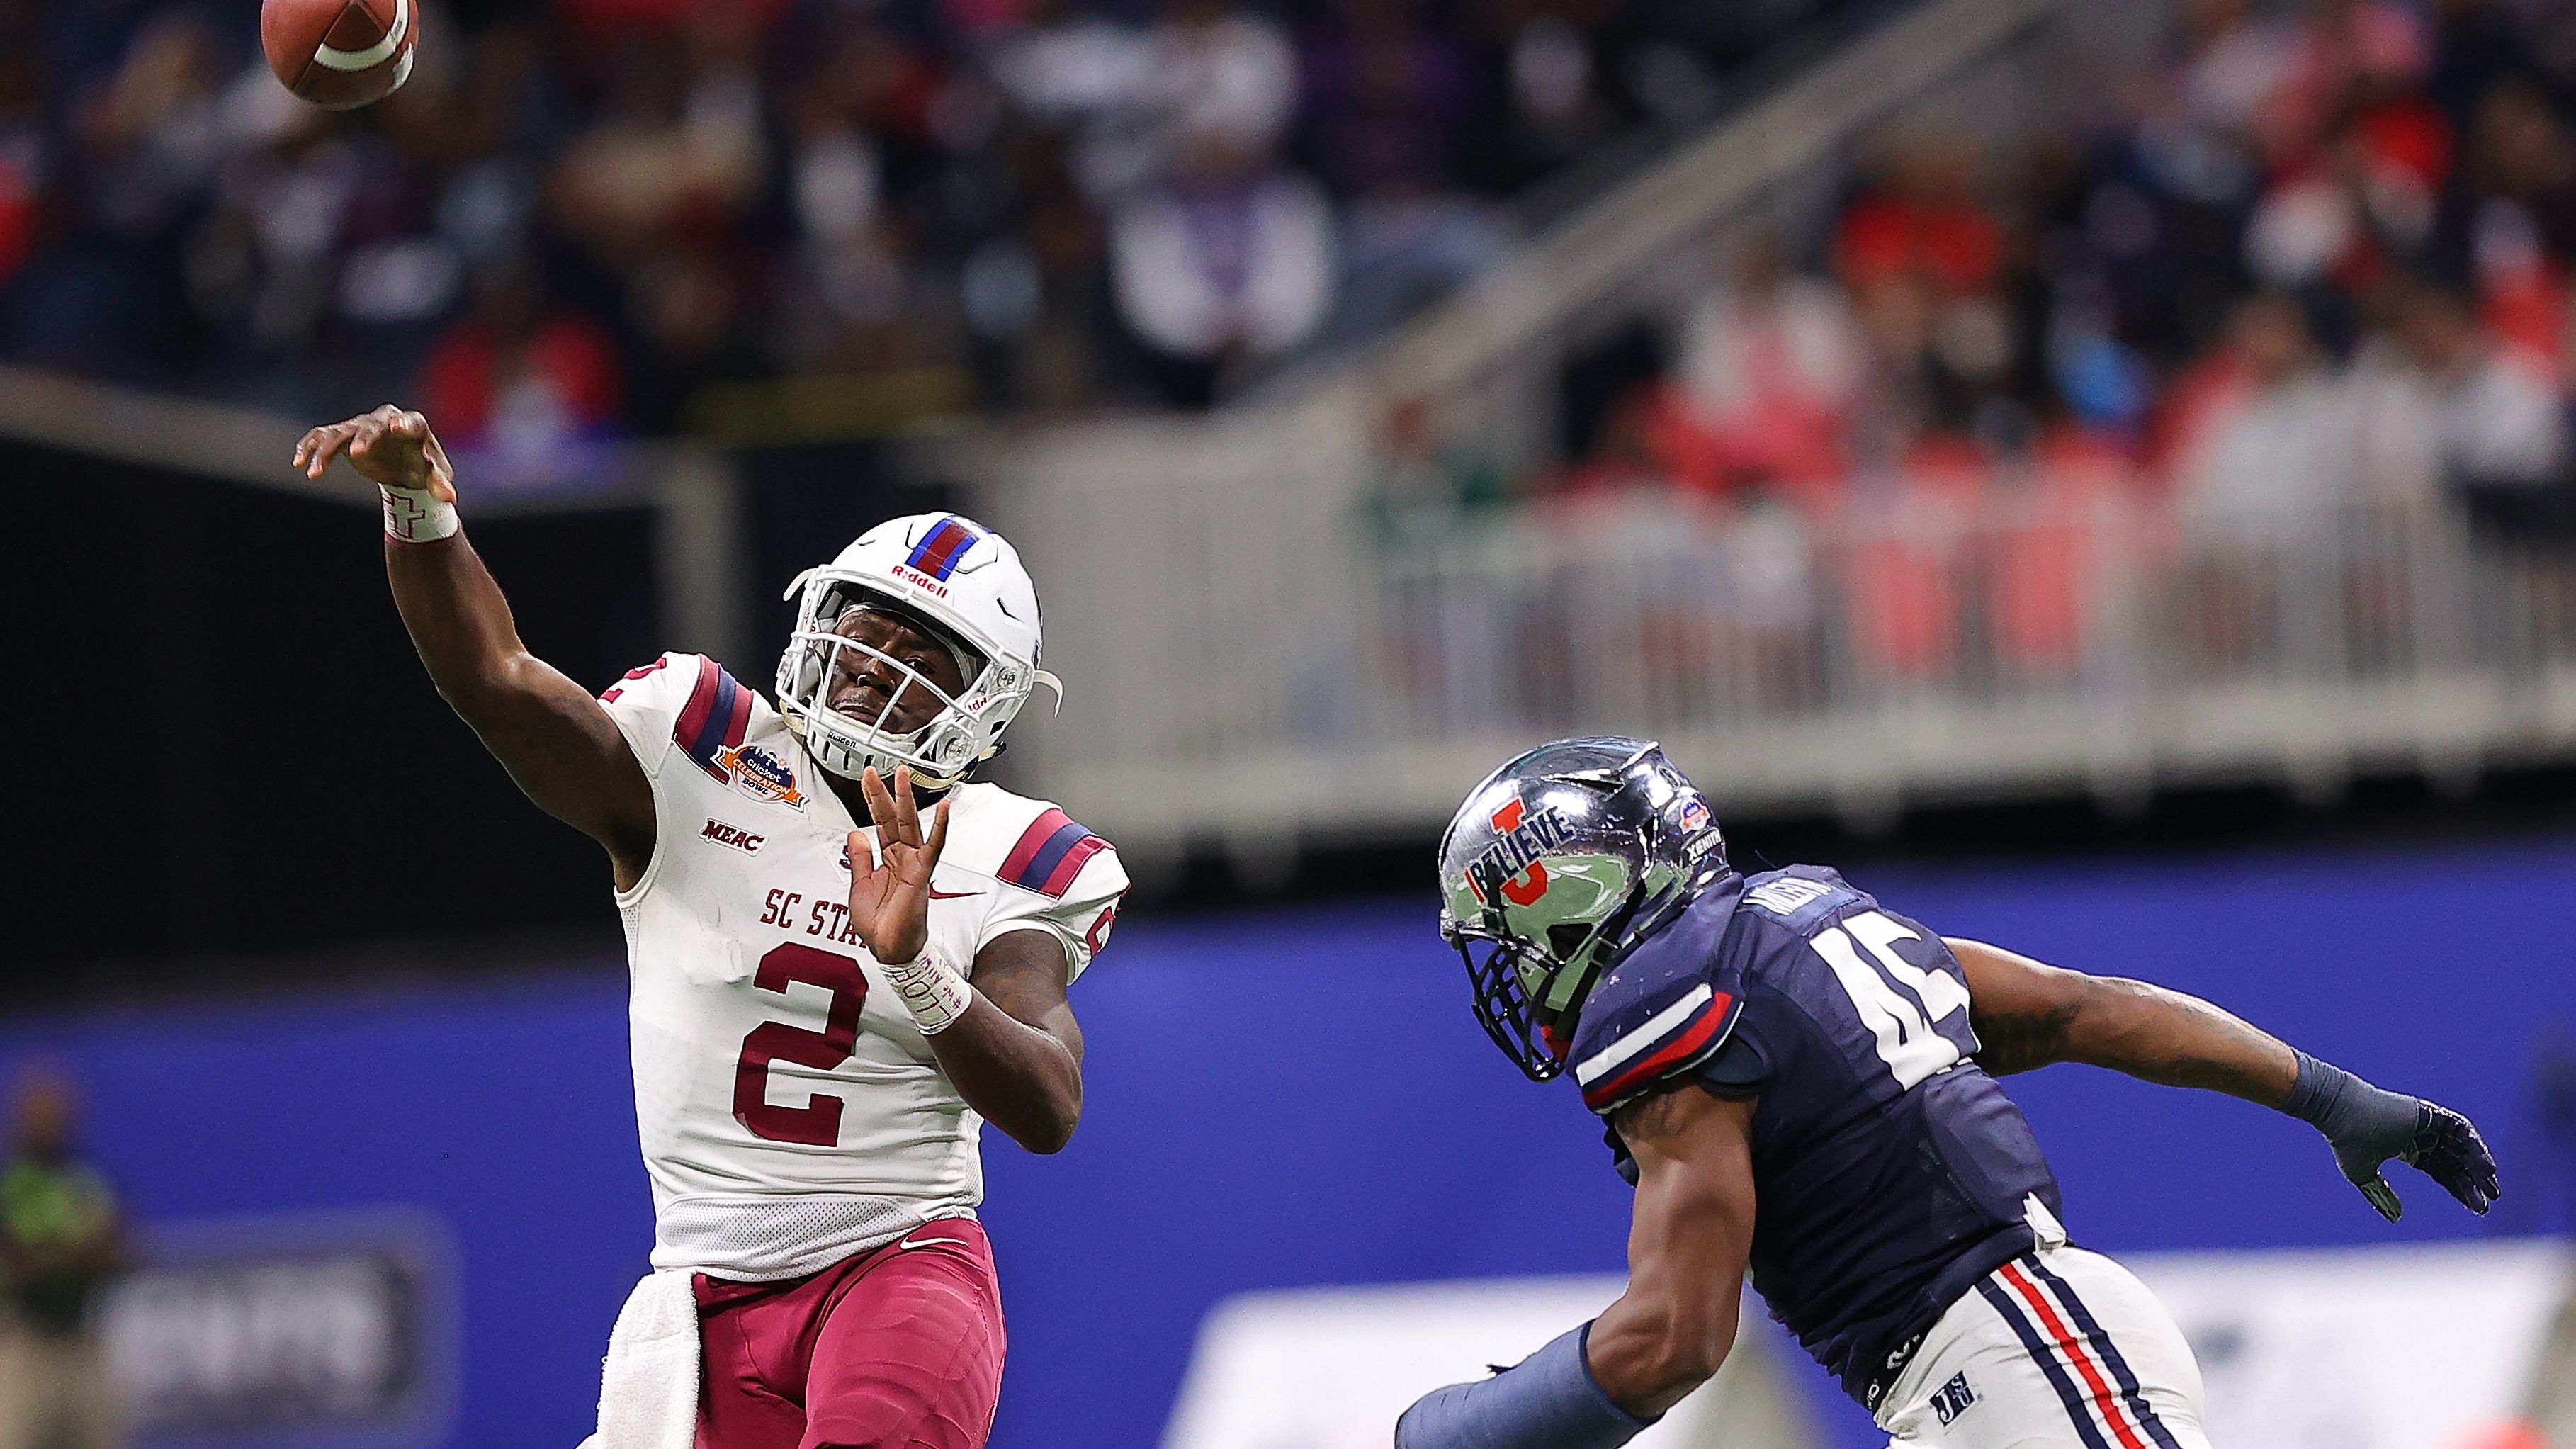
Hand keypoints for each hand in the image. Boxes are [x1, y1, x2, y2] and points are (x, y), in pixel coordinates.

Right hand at [293, 405, 455, 500]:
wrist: (404, 466)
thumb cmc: (423, 468)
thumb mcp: (434, 476)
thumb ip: (439, 483)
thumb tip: (450, 499)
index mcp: (413, 426)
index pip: (410, 422)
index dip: (405, 423)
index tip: (397, 427)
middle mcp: (385, 420)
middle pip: (371, 426)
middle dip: (364, 438)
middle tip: (356, 454)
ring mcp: (361, 426)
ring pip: (339, 432)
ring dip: (325, 451)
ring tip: (314, 473)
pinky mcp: (344, 435)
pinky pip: (321, 436)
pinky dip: (309, 447)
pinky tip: (298, 463)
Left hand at [846, 766, 951, 965]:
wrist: (891, 948)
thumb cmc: (880, 924)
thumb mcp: (859, 886)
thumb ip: (859, 858)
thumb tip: (855, 834)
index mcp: (887, 859)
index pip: (879, 823)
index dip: (872, 800)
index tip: (867, 779)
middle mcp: (902, 857)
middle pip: (893, 817)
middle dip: (884, 793)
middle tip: (877, 770)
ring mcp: (914, 863)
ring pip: (911, 824)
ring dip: (907, 799)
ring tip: (904, 775)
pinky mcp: (922, 873)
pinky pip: (933, 846)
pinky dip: (940, 826)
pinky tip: (944, 808)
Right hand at [2317, 1085, 2500, 1222]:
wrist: (2340, 1113)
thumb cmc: (2346, 1142)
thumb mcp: (2363, 1175)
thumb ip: (2381, 1194)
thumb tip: (2398, 1217)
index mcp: (2407, 1148)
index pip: (2441, 1171)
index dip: (2458, 1188)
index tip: (2476, 1207)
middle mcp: (2421, 1135)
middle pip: (2455, 1161)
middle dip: (2473, 1181)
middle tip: (2490, 1202)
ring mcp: (2427, 1123)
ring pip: (2461, 1146)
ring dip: (2478, 1166)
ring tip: (2492, 1188)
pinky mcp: (2430, 1113)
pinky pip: (2461, 1129)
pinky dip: (2475, 1146)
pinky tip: (2486, 1167)